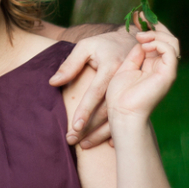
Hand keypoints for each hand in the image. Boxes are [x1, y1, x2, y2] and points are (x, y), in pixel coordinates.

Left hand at [49, 29, 137, 147]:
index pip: (96, 93)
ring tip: (84, 146)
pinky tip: (108, 145)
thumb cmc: (104, 44)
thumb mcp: (86, 46)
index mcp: (112, 66)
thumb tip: (53, 82)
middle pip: (106, 110)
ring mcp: (132, 89)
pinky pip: (127, 116)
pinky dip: (117, 131)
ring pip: (117, 116)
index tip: (74, 126)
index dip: (85, 110)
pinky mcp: (135, 96)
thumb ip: (70, 64)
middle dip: (90, 127)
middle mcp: (124, 80)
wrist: (133, 41)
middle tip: (73, 141)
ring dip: (101, 133)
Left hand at [106, 20, 179, 124]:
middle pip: (169, 38)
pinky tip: (145, 44)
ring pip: (172, 42)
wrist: (122, 113)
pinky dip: (159, 43)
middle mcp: (162, 66)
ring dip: (157, 34)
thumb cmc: (119, 95)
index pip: (158, 39)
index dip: (150, 25)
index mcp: (152, 64)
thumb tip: (141, 40)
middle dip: (156, 25)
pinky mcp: (167, 75)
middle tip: (140, 16)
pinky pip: (170, 52)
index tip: (138, 14)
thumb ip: (135, 54)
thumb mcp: (124, 67)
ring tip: (140, 36)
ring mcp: (166, 70)